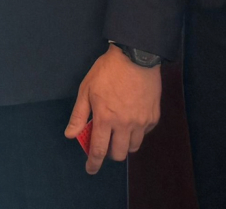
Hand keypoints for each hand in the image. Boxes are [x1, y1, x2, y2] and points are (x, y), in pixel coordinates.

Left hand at [65, 46, 161, 174]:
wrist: (136, 55)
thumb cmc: (107, 71)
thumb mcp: (86, 89)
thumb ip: (79, 115)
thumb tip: (71, 135)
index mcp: (105, 118)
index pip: (99, 150)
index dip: (93, 163)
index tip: (90, 170)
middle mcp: (124, 124)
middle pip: (118, 154)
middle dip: (109, 154)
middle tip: (105, 143)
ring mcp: (141, 121)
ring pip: (133, 146)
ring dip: (124, 144)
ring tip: (119, 132)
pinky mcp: (153, 116)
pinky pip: (144, 133)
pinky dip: (136, 132)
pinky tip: (131, 120)